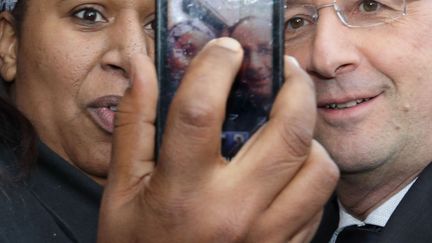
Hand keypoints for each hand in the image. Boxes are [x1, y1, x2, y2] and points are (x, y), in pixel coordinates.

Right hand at [98, 38, 338, 242]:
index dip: (214, 67)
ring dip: (308, 137)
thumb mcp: (123, 191)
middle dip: (295, 88)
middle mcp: (232, 212)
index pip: (199, 111)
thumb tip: (143, 69)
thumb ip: (135, 125)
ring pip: (317, 168)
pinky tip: (285, 171)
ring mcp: (267, 236)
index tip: (225, 51)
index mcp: (181, 192)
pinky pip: (317, 203)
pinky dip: (308, 176)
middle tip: (285, 72)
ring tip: (287, 128)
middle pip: (287, 133)